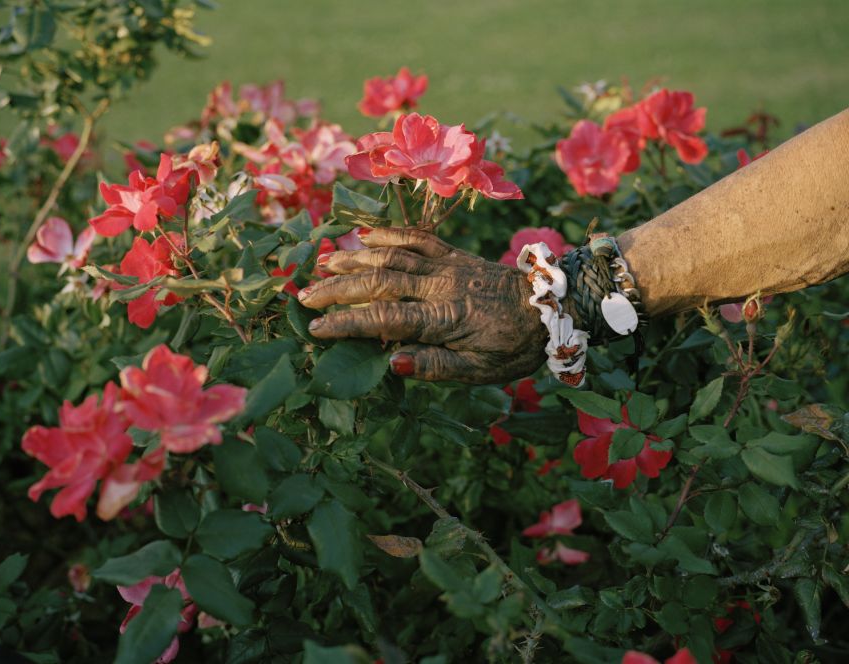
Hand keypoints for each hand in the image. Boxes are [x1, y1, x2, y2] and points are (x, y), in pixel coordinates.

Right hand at [298, 227, 546, 382]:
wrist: (554, 307)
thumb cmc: (515, 347)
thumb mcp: (481, 370)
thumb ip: (435, 366)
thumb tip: (391, 362)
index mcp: (445, 319)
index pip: (384, 319)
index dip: (346, 323)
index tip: (315, 329)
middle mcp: (440, 285)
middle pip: (378, 282)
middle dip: (336, 288)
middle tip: (303, 296)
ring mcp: (447, 265)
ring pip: (391, 256)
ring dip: (353, 258)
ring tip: (321, 262)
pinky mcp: (455, 253)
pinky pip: (417, 238)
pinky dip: (389, 235)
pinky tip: (365, 237)